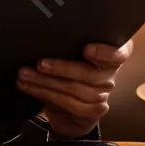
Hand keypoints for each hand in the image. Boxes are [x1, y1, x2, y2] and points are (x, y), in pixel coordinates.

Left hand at [16, 40, 133, 138]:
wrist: (71, 109)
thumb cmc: (70, 71)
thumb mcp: (71, 54)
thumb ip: (69, 44)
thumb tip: (45, 33)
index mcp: (111, 55)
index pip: (119, 53)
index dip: (105, 52)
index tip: (87, 49)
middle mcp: (110, 76)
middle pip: (89, 73)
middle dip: (61, 68)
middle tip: (40, 64)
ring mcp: (103, 96)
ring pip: (74, 89)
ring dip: (45, 82)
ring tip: (26, 75)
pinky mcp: (92, 112)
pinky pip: (67, 104)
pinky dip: (44, 94)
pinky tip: (29, 87)